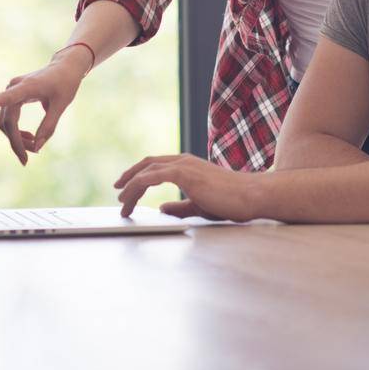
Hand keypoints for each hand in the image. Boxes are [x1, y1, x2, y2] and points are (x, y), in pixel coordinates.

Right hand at [0, 48, 91, 165]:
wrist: (64, 67)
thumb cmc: (65, 83)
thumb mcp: (61, 105)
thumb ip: (49, 126)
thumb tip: (37, 147)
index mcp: (27, 87)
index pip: (5, 97)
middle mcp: (14, 87)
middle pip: (8, 121)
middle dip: (16, 142)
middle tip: (26, 160)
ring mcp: (12, 91)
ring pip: (6, 122)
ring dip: (16, 138)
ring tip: (33, 148)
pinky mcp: (13, 95)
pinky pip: (9, 118)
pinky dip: (16, 131)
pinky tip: (30, 138)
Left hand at [113, 154, 263, 220]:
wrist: (251, 196)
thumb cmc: (230, 201)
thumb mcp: (199, 205)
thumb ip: (180, 206)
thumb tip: (162, 208)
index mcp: (187, 166)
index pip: (155, 166)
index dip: (138, 175)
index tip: (125, 188)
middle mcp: (183, 161)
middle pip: (147, 164)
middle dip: (129, 177)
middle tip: (117, 191)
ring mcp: (184, 165)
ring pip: (146, 171)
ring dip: (130, 187)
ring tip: (122, 204)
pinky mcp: (185, 173)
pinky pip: (152, 176)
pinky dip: (137, 186)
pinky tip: (130, 198)